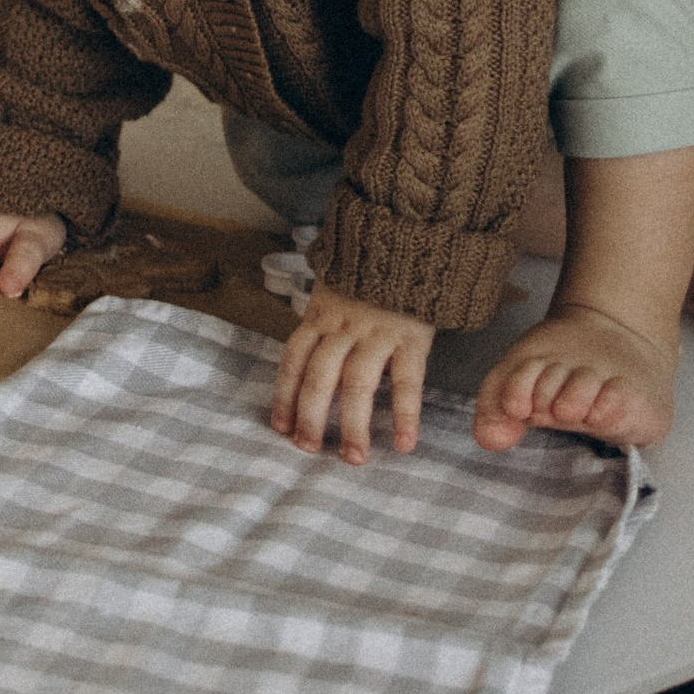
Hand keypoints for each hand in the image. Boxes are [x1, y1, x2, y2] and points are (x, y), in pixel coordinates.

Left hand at [270, 285, 436, 463]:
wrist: (412, 235)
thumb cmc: (371, 270)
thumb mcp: (336, 285)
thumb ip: (324, 320)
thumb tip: (310, 365)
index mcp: (321, 313)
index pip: (294, 359)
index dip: (284, 395)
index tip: (281, 428)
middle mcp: (344, 325)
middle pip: (320, 377)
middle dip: (312, 418)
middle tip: (309, 450)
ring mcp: (378, 331)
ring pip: (357, 383)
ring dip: (354, 425)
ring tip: (354, 458)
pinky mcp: (412, 335)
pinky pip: (407, 380)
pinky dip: (405, 414)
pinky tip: (403, 443)